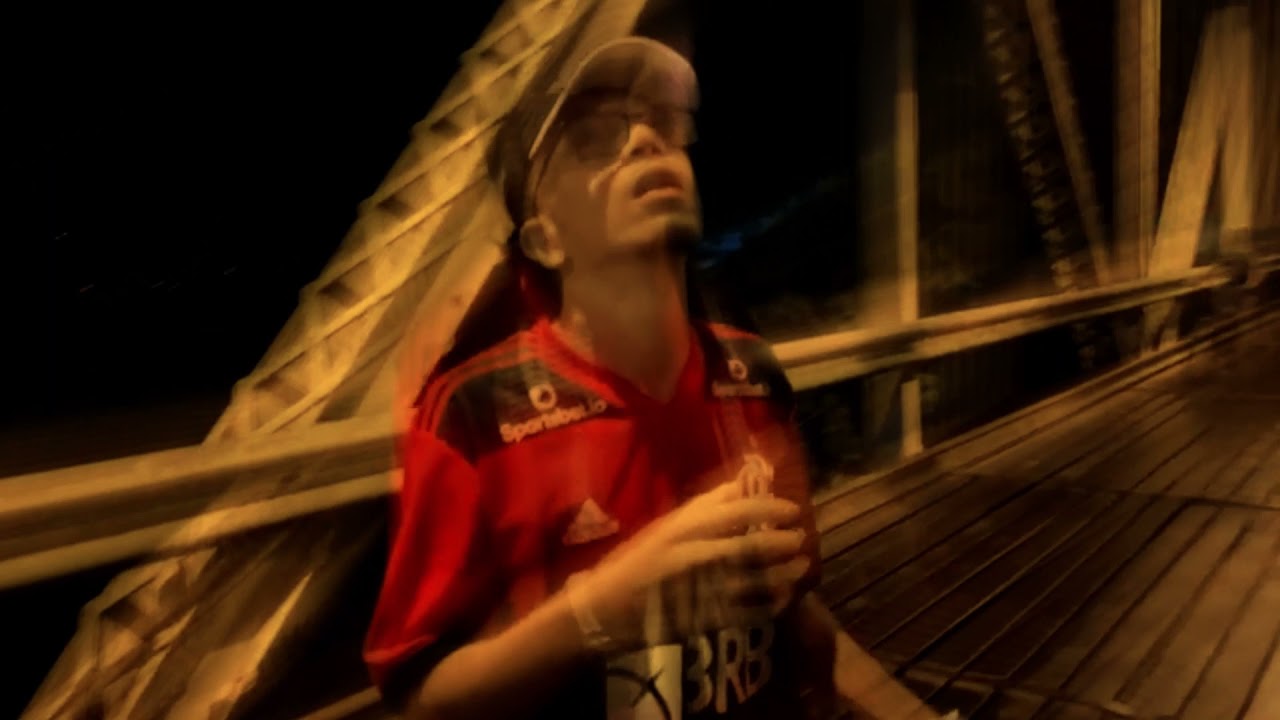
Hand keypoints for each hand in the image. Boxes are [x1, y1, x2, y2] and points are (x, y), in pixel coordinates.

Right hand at [570, 480, 810, 651]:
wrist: (605, 608)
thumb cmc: (638, 560)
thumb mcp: (666, 526)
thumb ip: (704, 507)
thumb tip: (741, 485)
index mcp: (684, 528)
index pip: (736, 510)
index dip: (770, 507)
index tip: (792, 509)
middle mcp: (694, 556)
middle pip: (750, 546)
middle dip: (782, 542)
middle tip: (801, 537)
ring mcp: (699, 590)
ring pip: (754, 581)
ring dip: (784, 573)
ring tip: (801, 566)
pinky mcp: (702, 620)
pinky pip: (747, 613)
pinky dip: (771, 605)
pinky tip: (785, 598)